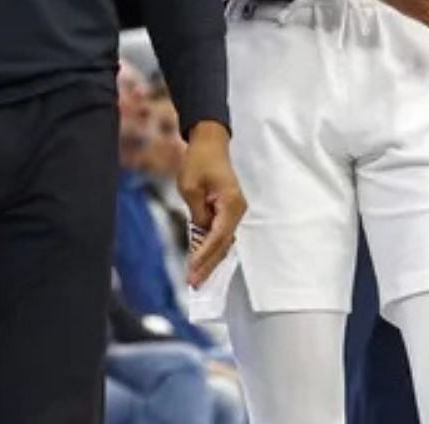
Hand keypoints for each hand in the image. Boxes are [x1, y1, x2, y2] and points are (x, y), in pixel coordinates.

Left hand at [177, 122, 246, 288]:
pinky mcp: (228, 212)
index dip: (205, 255)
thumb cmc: (199, 162)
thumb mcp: (191, 188)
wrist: (210, 144)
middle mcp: (237, 210)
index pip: (218, 236)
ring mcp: (234, 211)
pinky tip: (201, 262)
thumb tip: (201, 233)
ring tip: (197, 278)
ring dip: (210, 260)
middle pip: (224, 244)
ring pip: (223, 242)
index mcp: (231, 203)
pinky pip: (220, 234)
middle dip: (209, 264)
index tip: (192, 270)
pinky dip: (211, 249)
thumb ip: (198, 213)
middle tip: (194, 283)